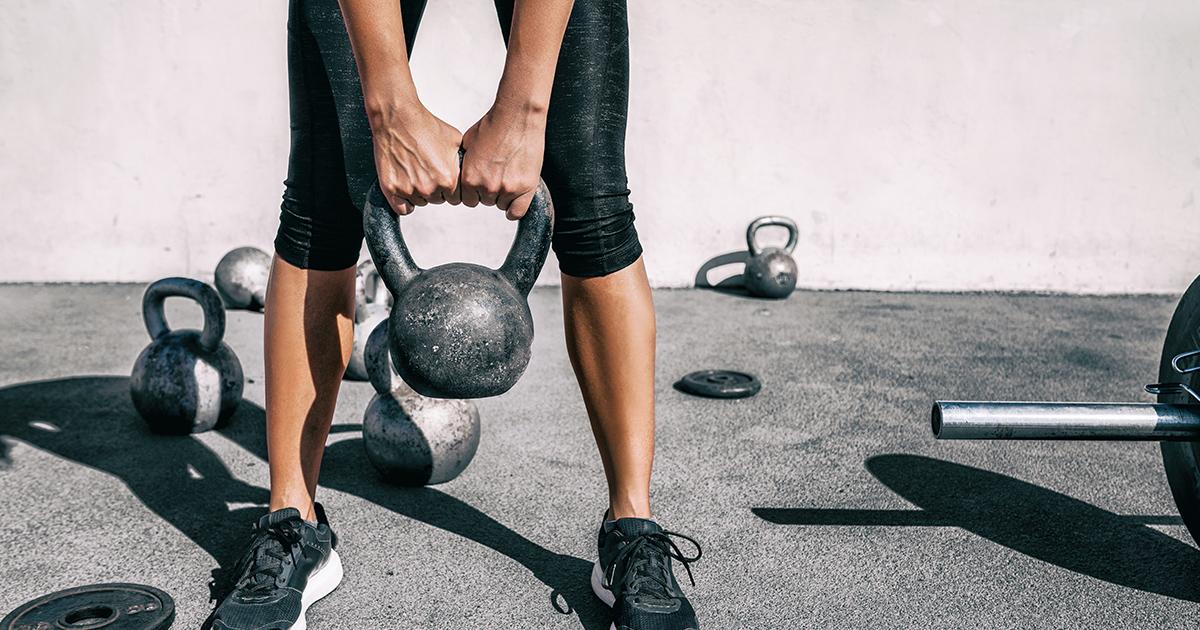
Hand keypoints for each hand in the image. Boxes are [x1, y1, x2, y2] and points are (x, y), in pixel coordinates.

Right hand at [368, 100, 462, 214]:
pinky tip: (405, 187)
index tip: (442, 177)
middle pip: (437, 200)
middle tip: (426, 170)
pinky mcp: (391, 189)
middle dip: (434, 188)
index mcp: (449, 180)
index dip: (450, 187)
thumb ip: (462, 162)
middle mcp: (430, 188)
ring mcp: (409, 190)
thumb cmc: (425, 126)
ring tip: (414, 170)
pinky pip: (402, 209)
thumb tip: (468, 172)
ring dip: (418, 192)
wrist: (397, 118)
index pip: (455, 198)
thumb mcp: (455, 141)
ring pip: (420, 202)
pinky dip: (404, 202)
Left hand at [460, 103, 545, 219]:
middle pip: (485, 201)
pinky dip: (516, 208)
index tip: (481, 184)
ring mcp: (508, 188)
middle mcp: (487, 186)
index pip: (468, 199)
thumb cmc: (494, 125)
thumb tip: (463, 173)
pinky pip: (518, 212)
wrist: (516, 116)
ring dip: (504, 195)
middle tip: (497, 174)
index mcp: (470, 178)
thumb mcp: (468, 144)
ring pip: (502, 204)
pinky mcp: (526, 187)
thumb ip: (466, 164)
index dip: (474, 192)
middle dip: (489, 190)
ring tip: (509, 175)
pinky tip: (515, 198)